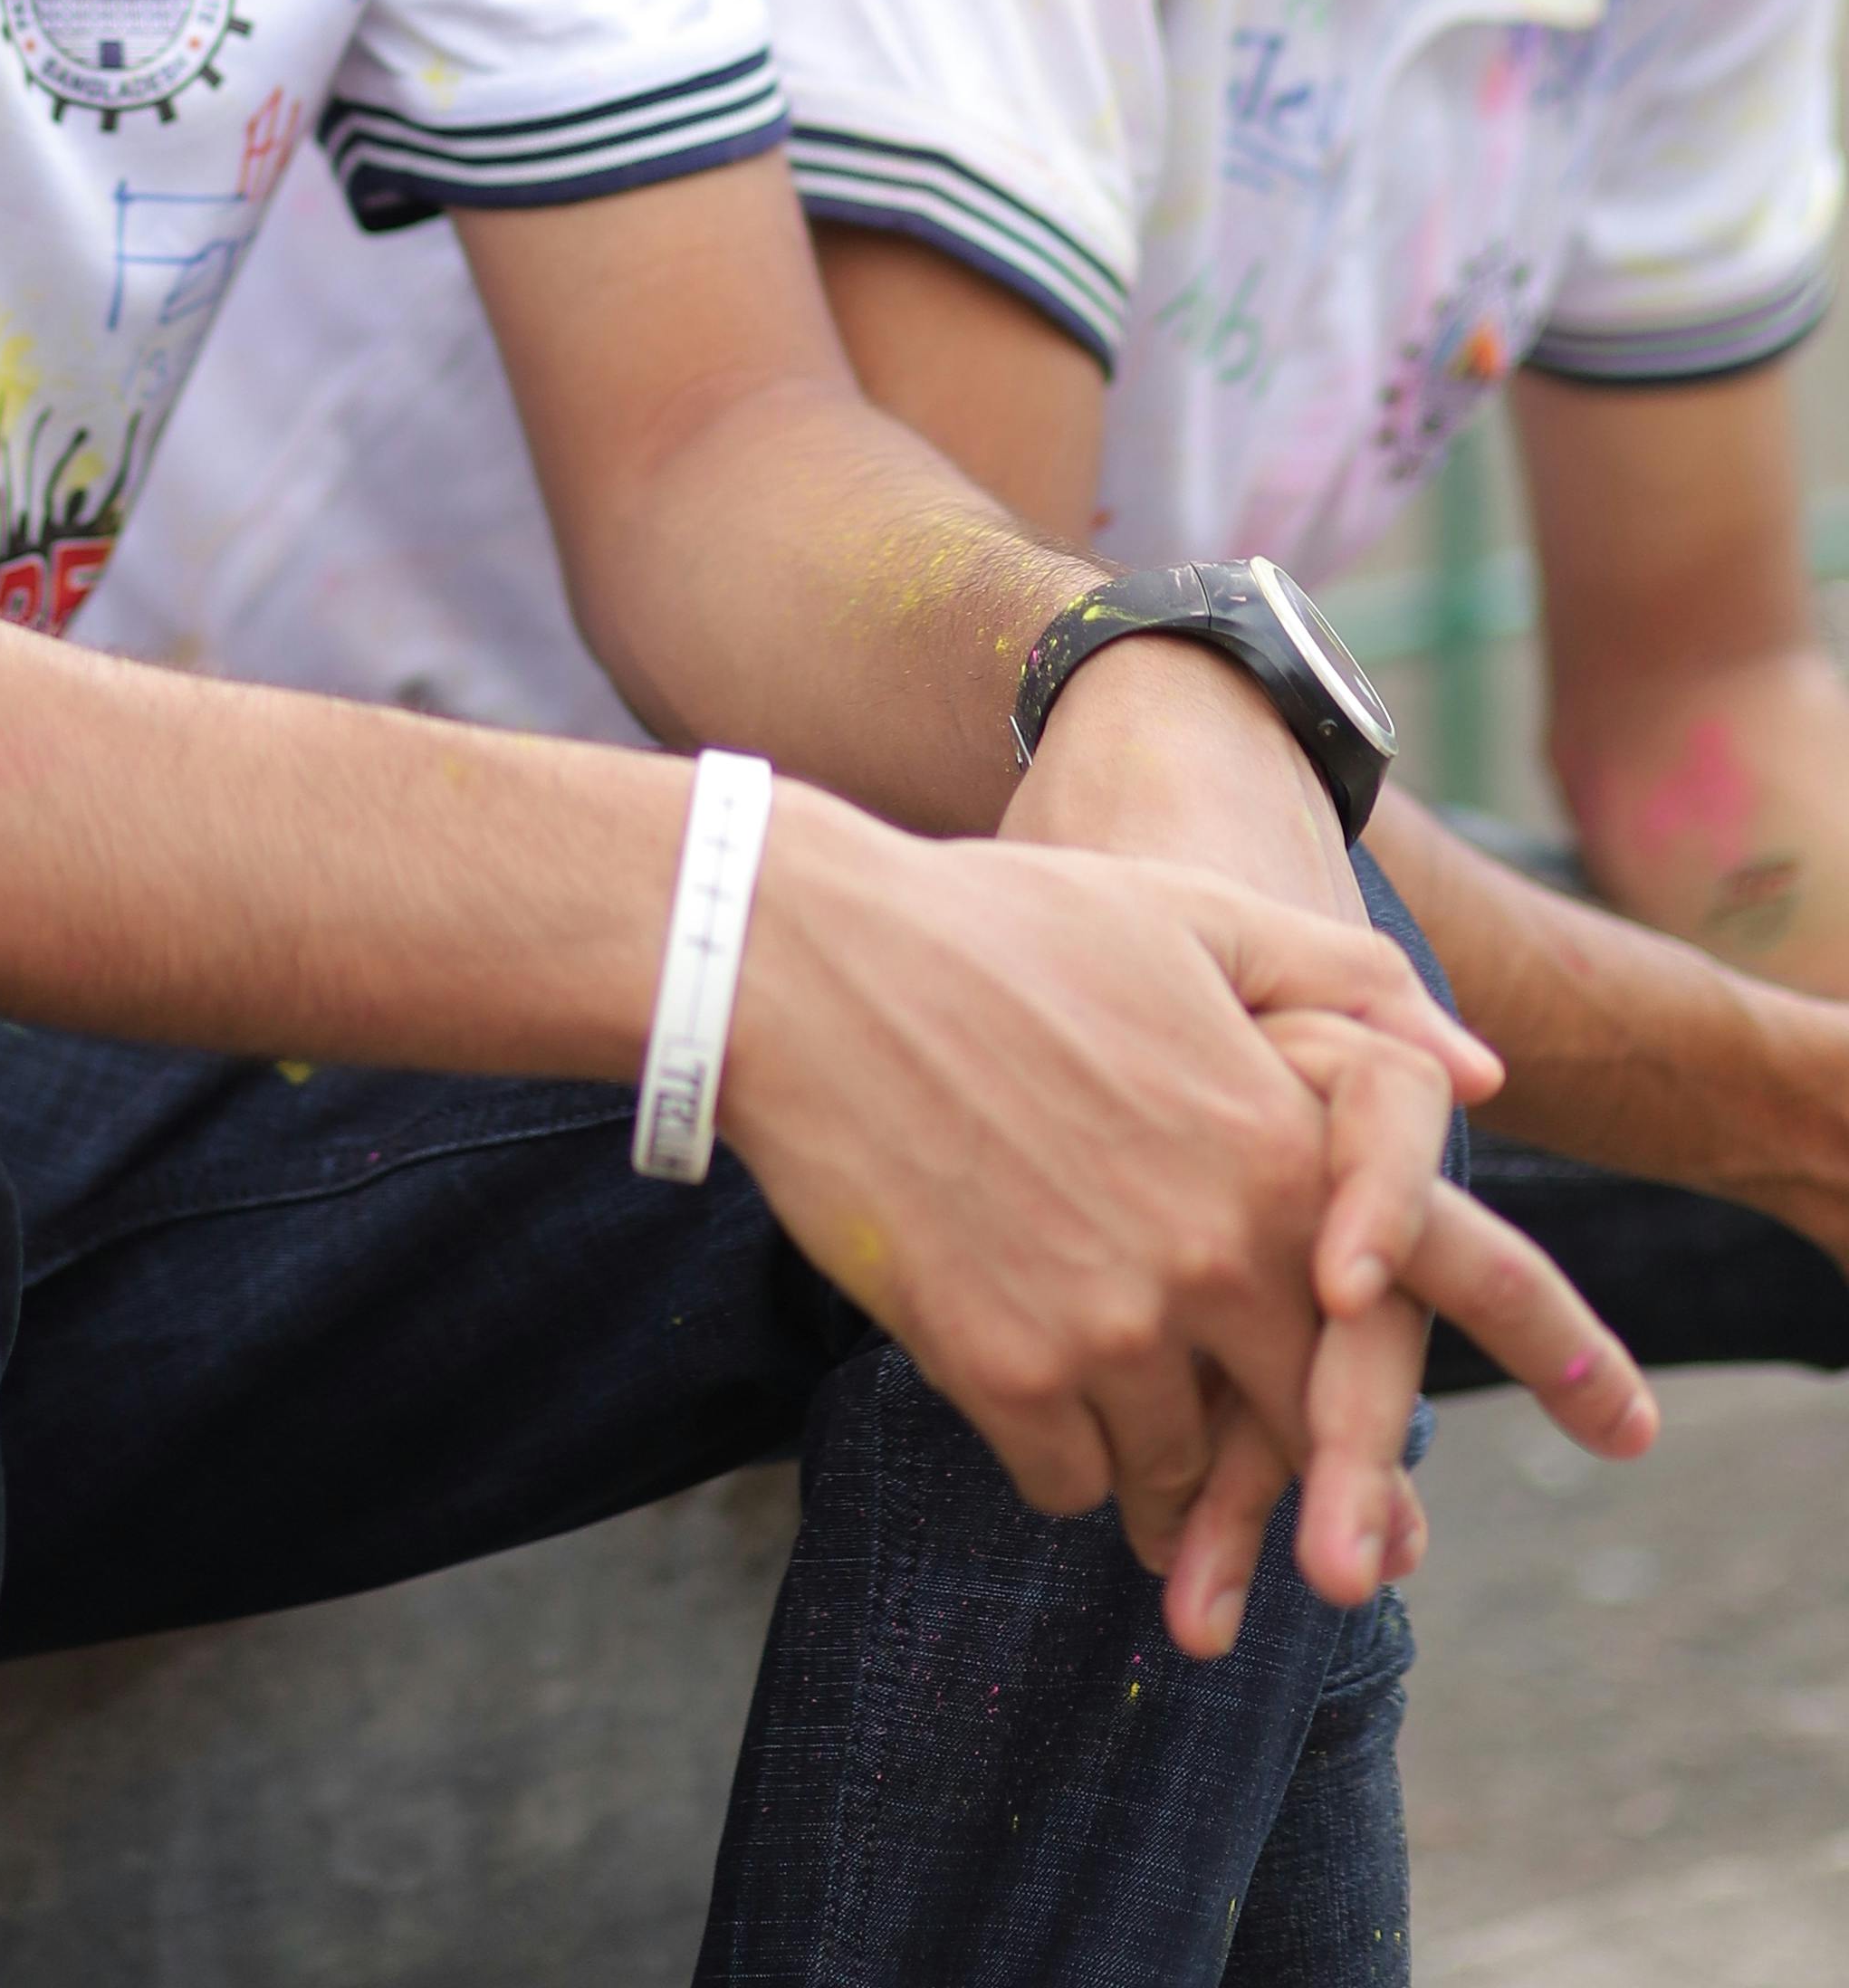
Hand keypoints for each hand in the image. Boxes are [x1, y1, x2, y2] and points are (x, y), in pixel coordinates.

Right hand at [998, 628, 1560, 1629]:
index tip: (1610, 1431)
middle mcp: (1213, 1251)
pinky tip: (1030, 1390)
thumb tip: (1480, 1073)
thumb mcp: (1184, 915)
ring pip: (1187, 1472)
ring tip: (1124, 1419)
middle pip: (1307, 1419)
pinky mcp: (1005, 1373)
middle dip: (1303, 1467)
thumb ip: (1342, 983)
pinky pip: (1075, 1484)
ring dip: (1172, 1471)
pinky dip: (1068, 1462)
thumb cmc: (997, 926)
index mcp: (1271, 1146)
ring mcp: (1108, 1322)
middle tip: (1286, 1495)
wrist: (802, 964)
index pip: (1427, 1292)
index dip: (1536, 1354)